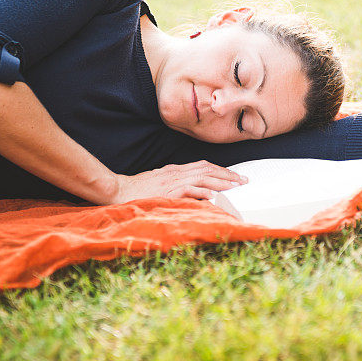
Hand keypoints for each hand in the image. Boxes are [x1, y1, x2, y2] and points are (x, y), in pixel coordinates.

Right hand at [107, 160, 247, 204]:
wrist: (117, 190)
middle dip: (227, 174)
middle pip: (207, 169)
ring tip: (236, 186)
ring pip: (202, 177)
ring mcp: (172, 181)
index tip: (234, 176)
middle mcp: (176, 172)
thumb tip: (193, 191)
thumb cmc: (136, 189)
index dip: (220, 170)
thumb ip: (175, 185)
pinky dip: (203, 191)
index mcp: (175, 170)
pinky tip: (214, 194)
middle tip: (244, 180)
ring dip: (221, 181)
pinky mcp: (167, 191)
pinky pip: (189, 189)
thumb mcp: (159, 183)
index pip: (203, 166)